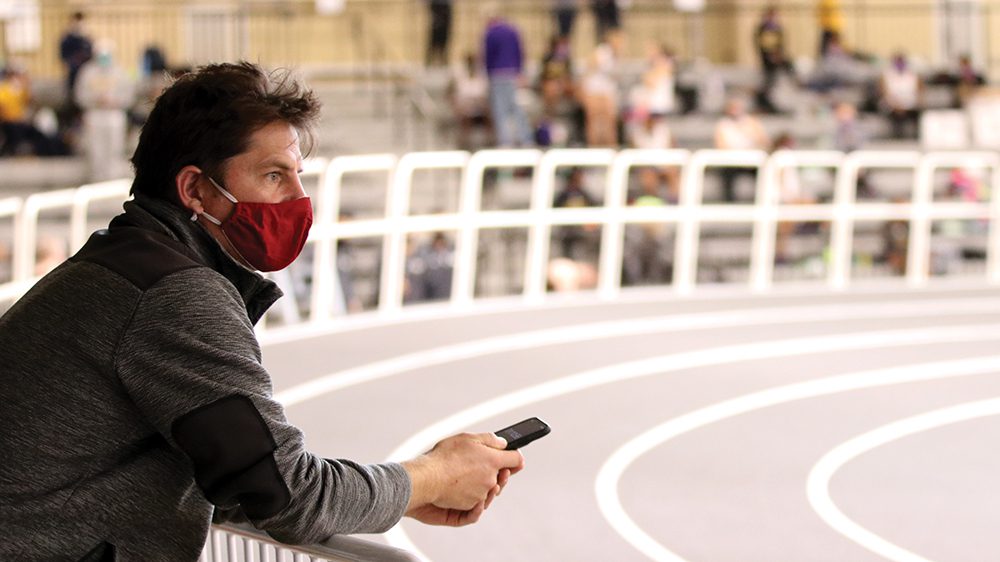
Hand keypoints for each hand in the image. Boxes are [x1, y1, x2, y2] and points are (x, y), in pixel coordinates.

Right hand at [402, 432, 523, 522]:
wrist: (427, 479)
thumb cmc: (444, 457)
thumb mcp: (468, 438)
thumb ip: (490, 439)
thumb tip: (503, 443)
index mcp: (493, 461)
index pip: (516, 460)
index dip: (515, 458)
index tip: (513, 457)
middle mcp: (491, 479)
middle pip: (503, 476)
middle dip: (497, 470)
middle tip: (484, 463)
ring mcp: (482, 494)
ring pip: (489, 488)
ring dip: (482, 481)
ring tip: (468, 472)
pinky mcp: (471, 505)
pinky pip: (477, 499)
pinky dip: (472, 492)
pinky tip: (462, 484)